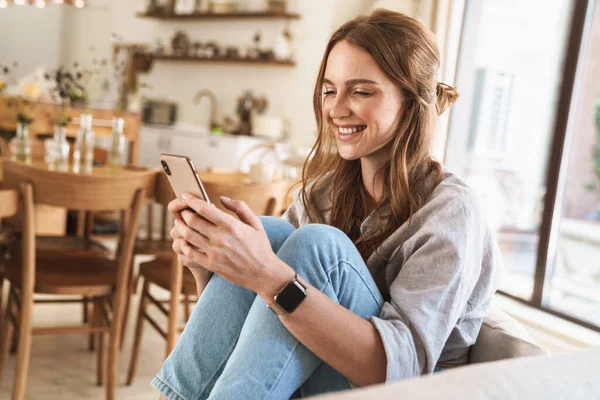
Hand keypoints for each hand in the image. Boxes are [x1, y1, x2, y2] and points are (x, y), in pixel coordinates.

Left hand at [173, 193, 294, 297]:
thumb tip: (222, 198)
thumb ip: (240, 207)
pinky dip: (183, 244)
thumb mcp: (255, 223)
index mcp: (231, 225)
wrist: (263, 273)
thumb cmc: (260, 247)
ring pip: (188, 236)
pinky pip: (190, 253)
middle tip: (181, 209)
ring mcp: (214, 252)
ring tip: (179, 223)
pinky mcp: (211, 264)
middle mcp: (221, 238)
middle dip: (184, 213)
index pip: (205, 209)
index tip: (185, 196)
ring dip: (180, 227)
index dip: (191, 201)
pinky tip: (184, 240)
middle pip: (192, 221)